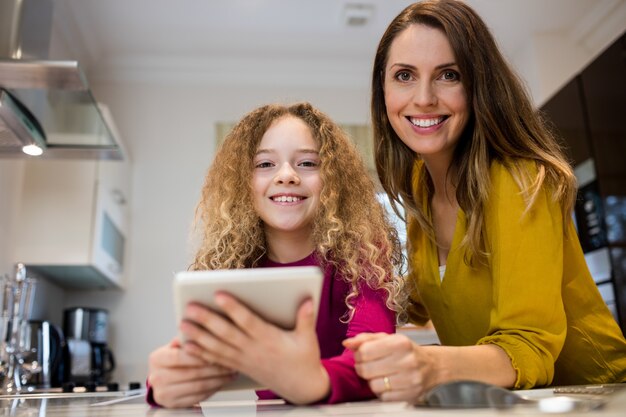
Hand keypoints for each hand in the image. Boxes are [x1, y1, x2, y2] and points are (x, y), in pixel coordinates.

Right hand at [147, 338, 235, 407]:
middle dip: (214, 367)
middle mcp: (157, 377)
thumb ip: (185, 339)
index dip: (199, 354)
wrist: (164, 381)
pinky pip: (199, 397)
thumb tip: (198, 326)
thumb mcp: (175, 346)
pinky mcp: (174, 404)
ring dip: (218, 379)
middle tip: (230, 361)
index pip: (178, 356)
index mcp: (156, 359)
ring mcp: (164, 393)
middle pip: (190, 373)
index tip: (216, 349)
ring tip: (231, 371)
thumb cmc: (173, 360)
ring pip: (197, 386)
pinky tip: (223, 381)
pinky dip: (214, 388)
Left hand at [180, 294, 329, 403]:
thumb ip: (306, 319)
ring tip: (183, 323)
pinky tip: (187, 346)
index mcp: (269, 339)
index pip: (248, 322)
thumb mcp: (308, 339)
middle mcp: (253, 350)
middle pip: (226, 334)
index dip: (233, 308)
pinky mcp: (239, 367)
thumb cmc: (303, 360)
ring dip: (198, 336)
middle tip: (191, 307)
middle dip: (207, 320)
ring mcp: (244, 360)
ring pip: (217, 347)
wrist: (300, 388)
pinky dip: (200, 354)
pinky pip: (216, 361)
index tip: (219, 294)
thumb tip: (308, 300)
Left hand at [344, 333, 440, 402]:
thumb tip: (347, 343)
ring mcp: (410, 379)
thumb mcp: (388, 338)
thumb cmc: (406, 351)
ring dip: (372, 381)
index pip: (364, 352)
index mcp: (399, 343)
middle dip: (362, 368)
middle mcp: (407, 361)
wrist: (432, 366)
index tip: (362, 355)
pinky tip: (387, 384)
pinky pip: (383, 397)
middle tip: (368, 366)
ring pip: (373, 385)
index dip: (358, 355)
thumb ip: (365, 339)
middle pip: (366, 370)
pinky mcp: (410, 395)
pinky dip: (381, 392)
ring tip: (378, 375)